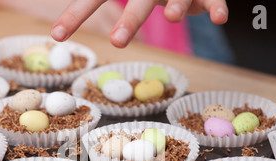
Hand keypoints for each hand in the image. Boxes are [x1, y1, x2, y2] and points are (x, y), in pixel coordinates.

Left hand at [51, 0, 228, 47]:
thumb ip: (91, 0)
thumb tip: (57, 25)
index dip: (75, 15)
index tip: (56, 35)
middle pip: (139, 1)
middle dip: (129, 20)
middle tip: (118, 41)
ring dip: (177, 4)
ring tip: (172, 17)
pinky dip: (216, 6)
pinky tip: (220, 17)